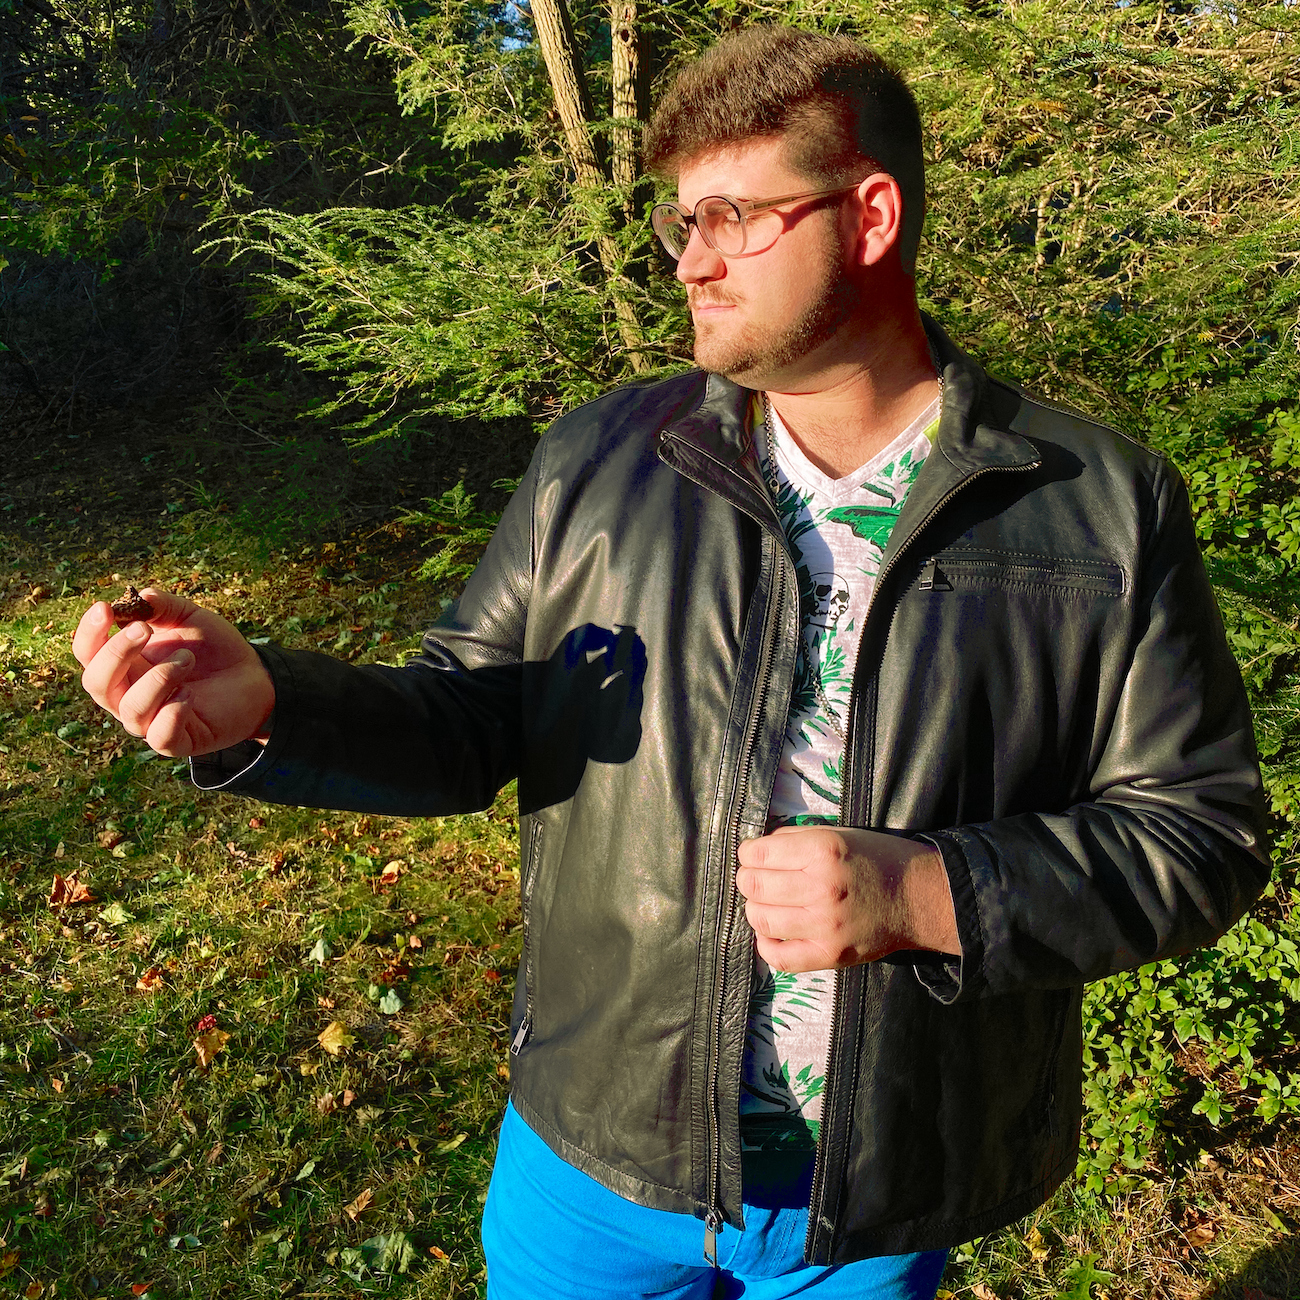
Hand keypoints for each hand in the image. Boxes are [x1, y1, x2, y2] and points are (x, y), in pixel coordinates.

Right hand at [73, 589, 275, 757]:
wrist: (254, 676)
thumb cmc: (213, 648)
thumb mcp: (189, 617)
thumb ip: (163, 605)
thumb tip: (138, 596)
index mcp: (124, 665)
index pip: (88, 654)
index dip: (89, 632)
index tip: (105, 608)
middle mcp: (128, 695)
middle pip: (96, 683)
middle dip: (116, 653)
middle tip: (145, 629)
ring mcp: (151, 721)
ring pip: (130, 709)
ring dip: (159, 677)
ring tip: (187, 659)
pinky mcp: (178, 741)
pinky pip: (160, 736)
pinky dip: (172, 713)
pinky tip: (190, 694)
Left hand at [735, 826, 958, 971]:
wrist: (918, 897)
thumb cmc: (876, 860)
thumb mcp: (837, 834)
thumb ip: (794, 839)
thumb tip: (755, 851)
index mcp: (823, 851)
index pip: (758, 855)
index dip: (748, 854)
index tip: (752, 856)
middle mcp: (822, 888)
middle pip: (754, 887)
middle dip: (748, 879)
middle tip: (757, 878)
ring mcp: (826, 926)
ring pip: (761, 919)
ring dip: (757, 909)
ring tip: (770, 903)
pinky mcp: (830, 955)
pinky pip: (779, 958)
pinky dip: (766, 945)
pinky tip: (773, 932)